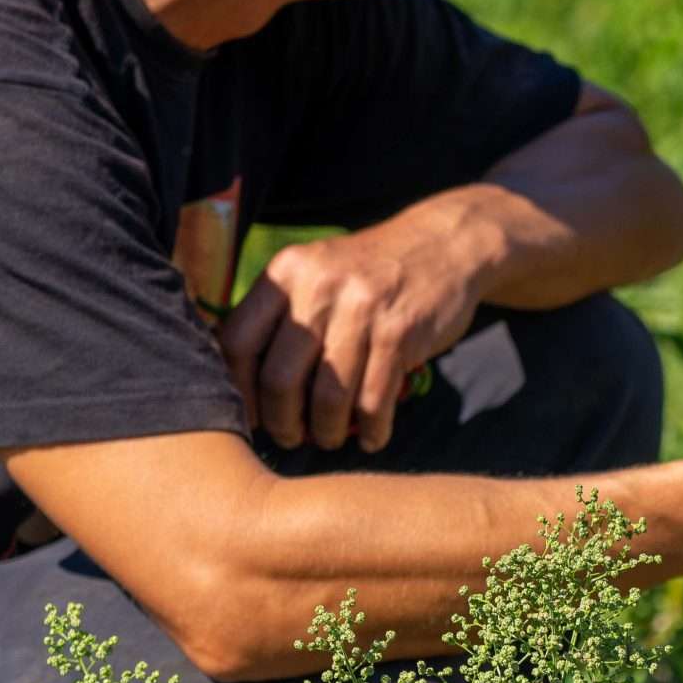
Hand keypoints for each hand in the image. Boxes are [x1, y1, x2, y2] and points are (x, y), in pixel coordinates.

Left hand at [219, 208, 484, 451]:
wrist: (444, 244)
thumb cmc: (369, 273)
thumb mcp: (316, 272)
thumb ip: (280, 313)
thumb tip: (244, 381)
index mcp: (286, 273)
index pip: (238, 341)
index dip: (238, 390)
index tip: (250, 417)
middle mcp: (318, 287)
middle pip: (279, 378)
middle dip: (283, 423)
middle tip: (292, 438)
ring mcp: (360, 309)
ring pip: (328, 397)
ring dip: (327, 432)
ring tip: (330, 439)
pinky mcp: (399, 331)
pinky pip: (374, 400)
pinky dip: (371, 430)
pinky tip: (371, 437)